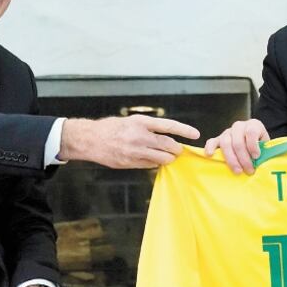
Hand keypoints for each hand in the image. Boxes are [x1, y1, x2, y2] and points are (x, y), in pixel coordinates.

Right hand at [59, 115, 199, 168]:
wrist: (90, 139)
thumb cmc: (112, 128)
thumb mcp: (131, 121)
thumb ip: (148, 128)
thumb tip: (166, 137)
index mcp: (141, 122)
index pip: (168, 126)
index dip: (184, 130)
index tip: (195, 134)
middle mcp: (139, 136)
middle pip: (168, 145)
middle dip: (176, 149)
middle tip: (178, 150)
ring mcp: (135, 151)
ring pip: (162, 159)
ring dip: (168, 158)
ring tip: (167, 156)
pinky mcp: (130, 162)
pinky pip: (150, 165)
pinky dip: (154, 163)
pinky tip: (151, 160)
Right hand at [204, 119, 269, 174]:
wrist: (252, 146)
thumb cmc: (261, 148)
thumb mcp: (266, 147)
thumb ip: (265, 152)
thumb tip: (263, 164)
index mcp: (253, 125)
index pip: (251, 132)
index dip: (253, 145)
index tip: (256, 157)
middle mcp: (239, 126)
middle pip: (238, 141)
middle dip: (244, 158)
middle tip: (249, 171)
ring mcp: (227, 132)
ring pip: (226, 143)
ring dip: (231, 159)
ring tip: (238, 171)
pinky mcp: (218, 139)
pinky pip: (212, 141)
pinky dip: (210, 147)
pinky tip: (210, 155)